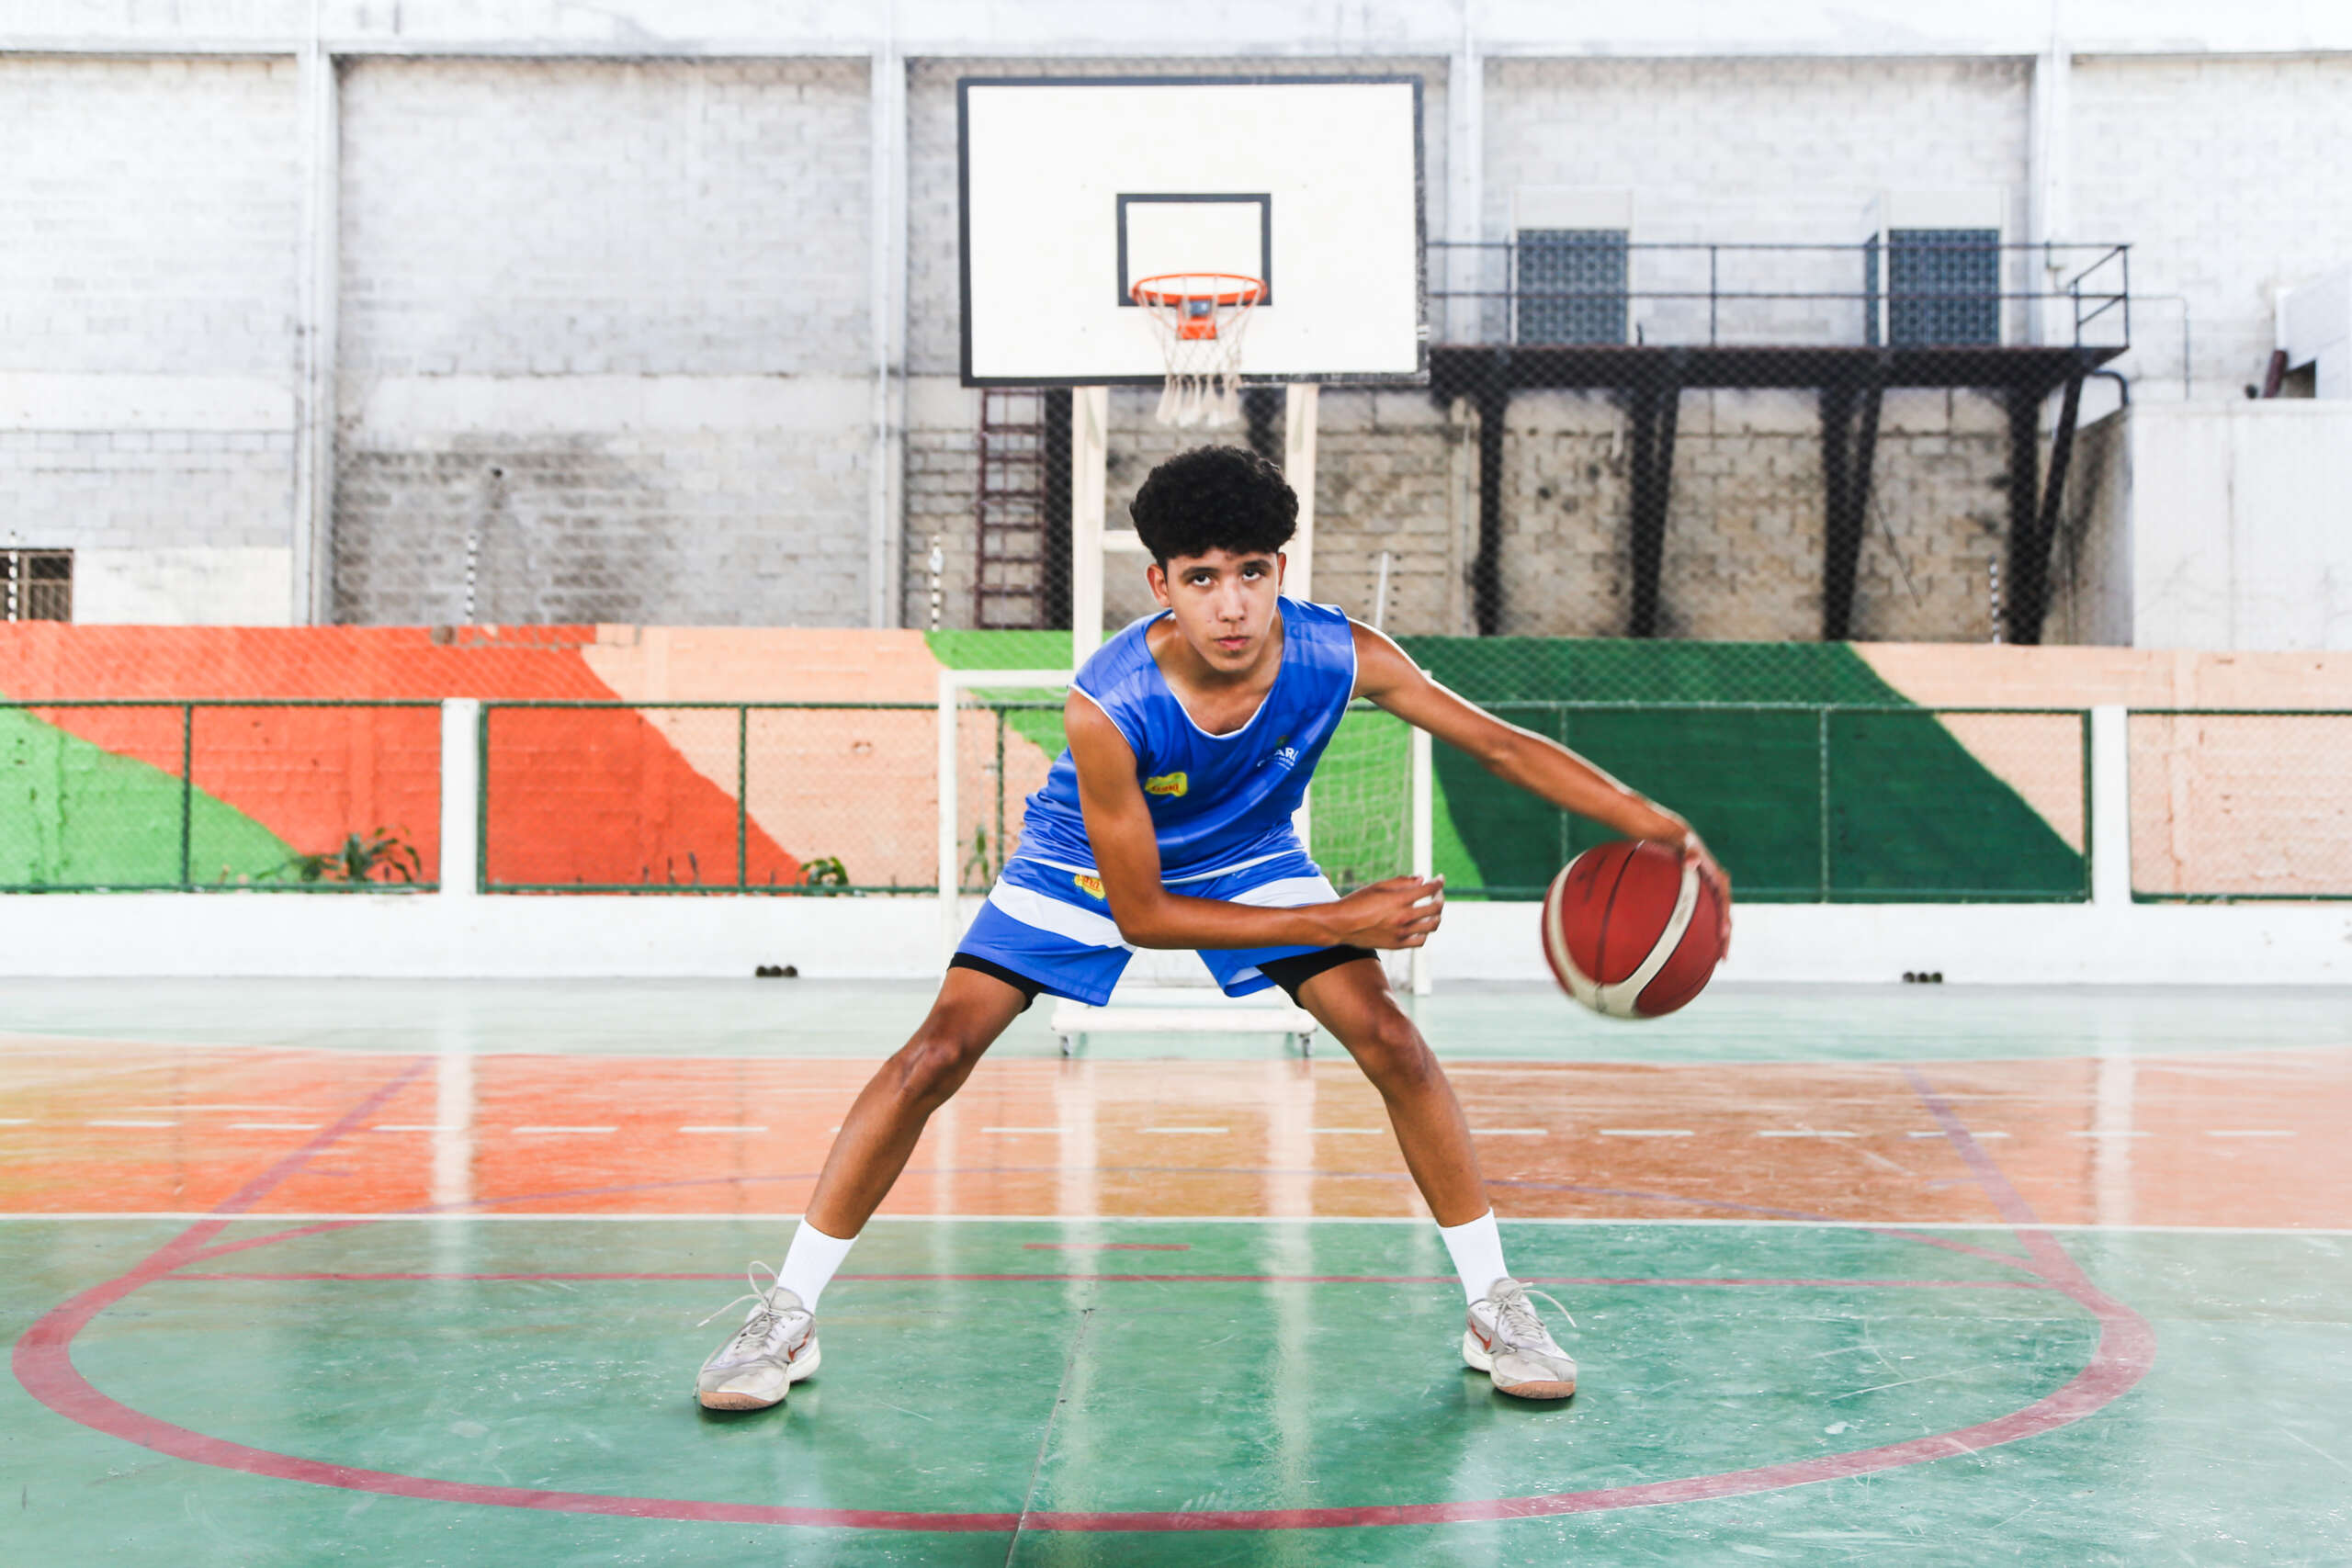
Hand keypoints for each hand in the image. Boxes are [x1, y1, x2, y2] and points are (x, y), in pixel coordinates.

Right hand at [1324, 874, 1444, 949]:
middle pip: (1436, 908)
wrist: (1341, 925)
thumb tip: (1422, 879)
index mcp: (1399, 900)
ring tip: (1433, 910)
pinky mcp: (1397, 945)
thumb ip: (1402, 882)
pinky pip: (1420, 940)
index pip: (1429, 889)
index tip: (1440, 879)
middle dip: (1440, 897)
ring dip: (1437, 915)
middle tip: (1437, 894)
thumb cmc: (1357, 901)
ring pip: (1432, 925)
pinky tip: (1421, 925)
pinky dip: (1425, 932)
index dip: (1439, 882)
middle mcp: (1404, 917)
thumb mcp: (1378, 886)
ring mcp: (1402, 933)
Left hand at [1678, 833, 1732, 956]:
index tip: (1723, 934)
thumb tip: (1691, 862)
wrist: (1675, 837)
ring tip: (1715, 959)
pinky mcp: (1699, 896)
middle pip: (1724, 916)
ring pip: (1715, 919)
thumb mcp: (1685, 842)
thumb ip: (1689, 851)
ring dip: (1716, 938)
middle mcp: (1717, 888)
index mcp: (1717, 878)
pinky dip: (1701, 930)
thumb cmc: (1680, 840)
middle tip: (1723, 958)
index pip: (1725, 902)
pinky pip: (1702, 916)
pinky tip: (1691, 946)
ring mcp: (1709, 894)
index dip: (1725, 919)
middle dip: (1725, 938)